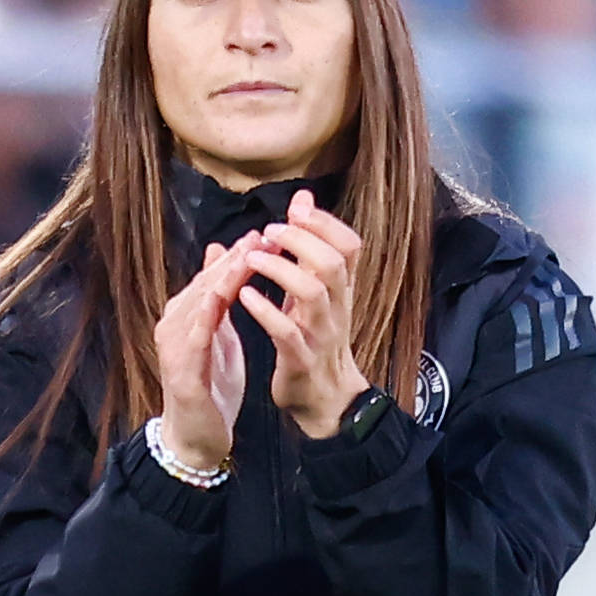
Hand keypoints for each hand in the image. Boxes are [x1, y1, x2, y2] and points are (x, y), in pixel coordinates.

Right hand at [150, 237, 251, 471]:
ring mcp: (174, 346)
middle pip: (205, 282)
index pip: (213, 276)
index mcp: (185, 315)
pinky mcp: (181, 370)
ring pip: (199, 302)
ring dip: (223, 278)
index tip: (265, 233)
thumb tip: (222, 257)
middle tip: (261, 235)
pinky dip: (207, 314)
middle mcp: (174, 324)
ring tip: (247, 256)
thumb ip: (219, 299)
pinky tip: (220, 296)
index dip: (238, 254)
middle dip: (234, 258)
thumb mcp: (218, 336)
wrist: (196, 437)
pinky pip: (195, 336)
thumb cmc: (210, 386)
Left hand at [244, 189, 368, 437]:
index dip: (326, 222)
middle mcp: (336, 309)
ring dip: (280, 270)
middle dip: (300, 240)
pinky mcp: (300, 360)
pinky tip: (245, 296)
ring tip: (251, 259)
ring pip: (312, 293)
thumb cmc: (314, 337)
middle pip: (332, 263)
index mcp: (341, 290)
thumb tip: (303, 199)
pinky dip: (266, 311)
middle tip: (269, 232)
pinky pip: (286, 332)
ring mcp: (320, 335)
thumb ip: (309, 247)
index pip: (349, 246)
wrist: (323, 397)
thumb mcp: (315, 289)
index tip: (297, 209)